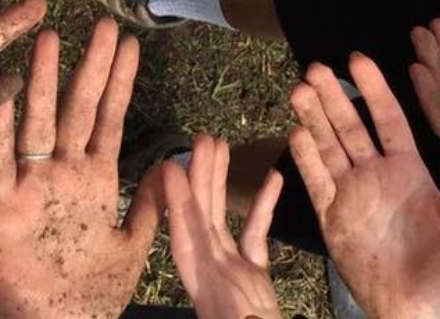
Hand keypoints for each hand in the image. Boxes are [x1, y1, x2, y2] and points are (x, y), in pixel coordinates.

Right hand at [0, 20, 161, 318]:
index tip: (130, 43)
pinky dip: (0, 133)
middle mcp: (63, 172)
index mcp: (94, 178)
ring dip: (44, 82)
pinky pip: (0, 164)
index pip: (109, 118)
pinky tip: (3, 98)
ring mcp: (31, 185)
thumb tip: (172, 162)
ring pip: (39, 123)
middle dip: (91, 66)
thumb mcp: (133, 245)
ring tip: (51, 39)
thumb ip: (149, 204)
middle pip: (78, 108)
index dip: (120, 81)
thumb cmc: (92, 291)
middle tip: (102, 24)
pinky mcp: (1, 207)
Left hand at [163, 135, 281, 318]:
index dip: (177, 206)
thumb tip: (247, 318)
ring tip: (221, 145)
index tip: (168, 170)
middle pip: (199, 220)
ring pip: (221, 221)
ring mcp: (231, 277)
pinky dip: (260, 208)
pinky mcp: (253, 280)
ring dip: (220, 183)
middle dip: (198, 179)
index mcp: (206, 294)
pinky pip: (254, 236)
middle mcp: (211, 279)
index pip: (185, 243)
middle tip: (200, 140)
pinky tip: (271, 179)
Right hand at [289, 55, 439, 318]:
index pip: (387, 119)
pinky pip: (316, 181)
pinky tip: (296, 133)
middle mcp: (375, 173)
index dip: (373, 89)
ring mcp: (351, 193)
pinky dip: (306, 159)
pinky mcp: (332, 216)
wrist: (422, 309)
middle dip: (332, 97)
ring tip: (299, 90)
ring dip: (313, 118)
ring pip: (327, 146)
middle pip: (349, 126)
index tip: (357, 59)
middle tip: (314, 68)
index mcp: (408, 168)